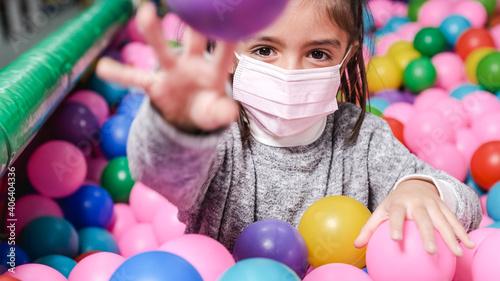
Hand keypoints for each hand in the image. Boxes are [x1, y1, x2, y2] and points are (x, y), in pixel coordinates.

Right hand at [96, 3, 238, 132]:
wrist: (187, 116)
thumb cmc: (207, 108)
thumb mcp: (216, 114)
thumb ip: (221, 112)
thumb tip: (230, 113)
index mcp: (214, 71)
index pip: (224, 53)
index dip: (228, 38)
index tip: (230, 20)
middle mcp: (192, 64)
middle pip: (194, 40)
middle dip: (193, 24)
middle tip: (191, 2)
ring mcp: (172, 71)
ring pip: (162, 50)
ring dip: (154, 32)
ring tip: (146, 12)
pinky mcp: (154, 84)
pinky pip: (135, 78)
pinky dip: (120, 75)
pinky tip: (103, 68)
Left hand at [353, 180, 474, 256]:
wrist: (415, 183)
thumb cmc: (395, 203)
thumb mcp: (381, 212)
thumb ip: (369, 228)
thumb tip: (356, 245)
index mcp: (399, 204)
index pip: (397, 215)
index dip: (396, 226)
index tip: (396, 239)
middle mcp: (417, 203)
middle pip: (423, 220)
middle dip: (428, 235)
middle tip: (430, 252)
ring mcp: (432, 204)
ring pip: (443, 221)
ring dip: (451, 237)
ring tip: (457, 253)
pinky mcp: (444, 206)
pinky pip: (454, 220)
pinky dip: (462, 232)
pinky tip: (468, 246)